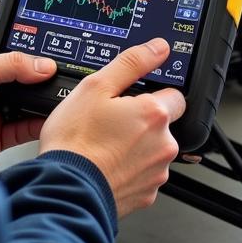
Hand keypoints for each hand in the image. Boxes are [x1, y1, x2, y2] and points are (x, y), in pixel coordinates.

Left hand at [0, 0, 57, 171]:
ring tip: (56, 84)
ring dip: (38, 91)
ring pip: (21, 92)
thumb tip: (42, 64)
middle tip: (53, 52)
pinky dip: (37, 121)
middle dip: (32, 56)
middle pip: (12, 58)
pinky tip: (48, 115)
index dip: (4, 9)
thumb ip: (11, 64)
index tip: (26, 4)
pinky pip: (23, 125)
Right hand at [39, 38, 184, 217]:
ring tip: (104, 143)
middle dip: (142, 121)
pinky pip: (143, 174)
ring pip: (153, 149)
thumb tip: (158, 48)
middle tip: (110, 120)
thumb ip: (131, 63)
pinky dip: (129, 168)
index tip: (131, 98)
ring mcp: (156, 172)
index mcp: (154, 114)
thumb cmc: (76, 140)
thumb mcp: (95, 86)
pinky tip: (106, 162)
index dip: (152, 93)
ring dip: (137, 145)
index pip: (175, 95)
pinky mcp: (147, 194)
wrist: (66, 188)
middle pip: (163, 124)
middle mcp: (164, 144)